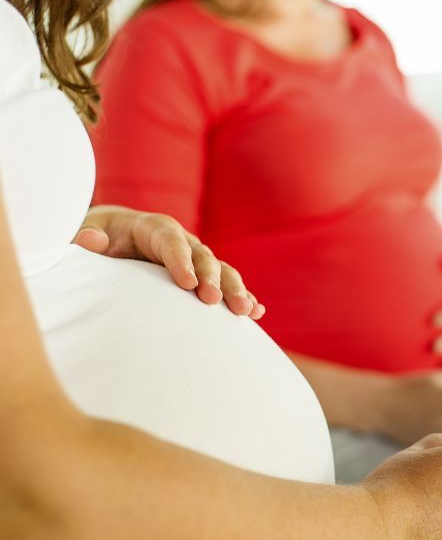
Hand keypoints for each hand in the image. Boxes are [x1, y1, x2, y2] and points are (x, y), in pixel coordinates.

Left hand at [74, 206, 264, 318]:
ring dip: (235, 290)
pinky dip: (244, 296)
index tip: (187, 284)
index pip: (171, 240)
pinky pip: (228, 286)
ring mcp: (197, 260)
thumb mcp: (88, 233)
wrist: (115, 241)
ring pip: (222, 271)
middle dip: (212, 279)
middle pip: (203, 257)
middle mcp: (183, 241)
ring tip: (245, 311)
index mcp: (154, 228)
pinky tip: (257, 312)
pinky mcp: (205, 277)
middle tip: (213, 301)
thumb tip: (91, 240)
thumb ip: (86, 238)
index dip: (181, 260)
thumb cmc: (100, 239)